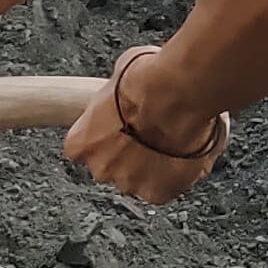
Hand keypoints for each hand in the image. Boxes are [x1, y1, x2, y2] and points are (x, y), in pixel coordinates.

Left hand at [63, 45, 227, 203]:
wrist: (178, 92)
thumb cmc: (148, 79)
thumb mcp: (121, 73)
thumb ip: (118, 94)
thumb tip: (128, 88)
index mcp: (81, 142)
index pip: (84, 148)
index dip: (105, 137)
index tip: (121, 126)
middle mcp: (100, 168)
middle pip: (111, 166)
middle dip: (129, 153)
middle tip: (152, 131)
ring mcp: (130, 183)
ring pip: (140, 178)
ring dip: (153, 165)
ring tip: (174, 141)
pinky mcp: (159, 194)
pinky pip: (166, 189)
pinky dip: (176, 177)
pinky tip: (186, 153)